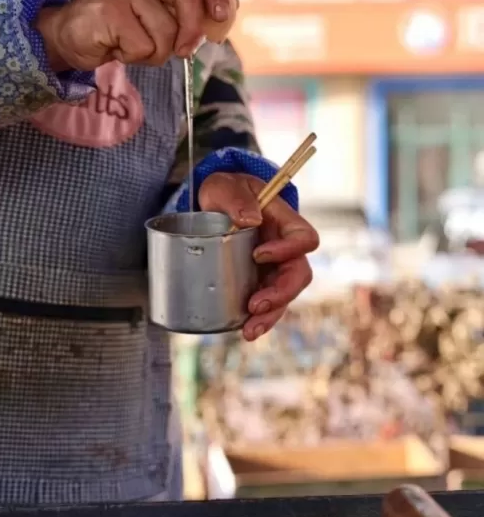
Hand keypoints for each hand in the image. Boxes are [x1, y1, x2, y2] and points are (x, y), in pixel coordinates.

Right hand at [35, 0, 236, 72]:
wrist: (67, 36)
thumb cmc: (118, 28)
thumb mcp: (156, 14)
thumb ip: (186, 9)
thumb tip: (225, 12)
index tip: (221, 15)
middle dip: (192, 30)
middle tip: (183, 51)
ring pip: (166, 28)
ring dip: (157, 52)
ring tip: (136, 46)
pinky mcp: (107, 9)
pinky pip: (144, 45)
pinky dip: (137, 57)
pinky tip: (119, 48)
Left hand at [198, 172, 318, 341]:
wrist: (213, 205)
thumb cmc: (224, 191)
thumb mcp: (224, 185)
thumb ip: (235, 197)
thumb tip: (249, 219)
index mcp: (284, 221)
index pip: (303, 238)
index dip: (288, 250)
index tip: (258, 255)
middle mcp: (284, 248)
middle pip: (298, 275)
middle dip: (281, 294)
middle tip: (256, 304)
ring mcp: (272, 268)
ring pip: (284, 296)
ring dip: (270, 315)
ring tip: (249, 330)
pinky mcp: (257, 282)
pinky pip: (266, 304)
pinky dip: (258, 319)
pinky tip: (243, 331)